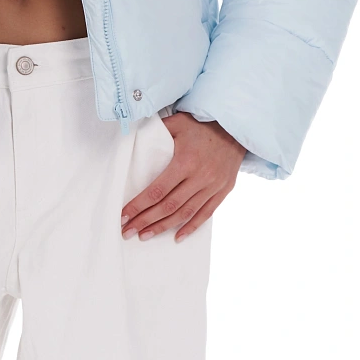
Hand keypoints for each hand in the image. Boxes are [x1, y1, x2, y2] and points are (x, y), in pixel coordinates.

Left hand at [120, 112, 245, 242]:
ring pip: (185, 213)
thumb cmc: (202, 124)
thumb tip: (131, 133)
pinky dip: (191, 227)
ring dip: (164, 227)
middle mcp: (199, 177)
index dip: (139, 205)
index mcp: (185, 161)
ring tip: (145, 235)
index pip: (157, 190)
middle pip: (168, 206)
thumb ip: (155, 130)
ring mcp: (213, 186)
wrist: (236, 127)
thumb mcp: (177, 122)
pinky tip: (177, 237)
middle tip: (128, 231)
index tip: (124, 215)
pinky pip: (206, 214)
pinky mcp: (223, 190)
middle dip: (146, 220)